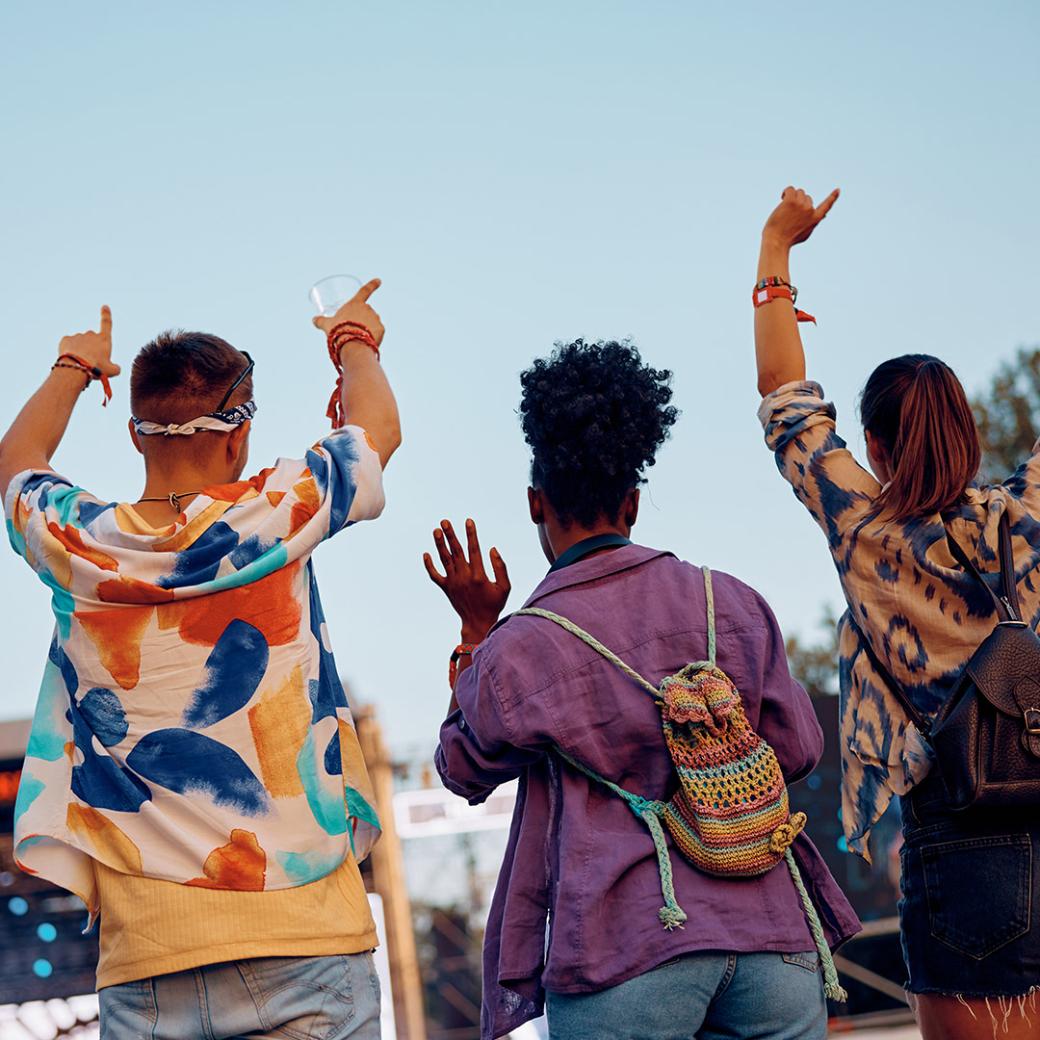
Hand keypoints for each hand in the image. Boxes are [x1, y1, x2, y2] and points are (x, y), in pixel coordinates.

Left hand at [58, 306, 120, 376]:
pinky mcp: (66, 339)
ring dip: (80, 351)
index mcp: (104, 340)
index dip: (106, 315)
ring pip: (79, 344)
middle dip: (91, 348)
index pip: (107, 324)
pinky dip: (70, 352)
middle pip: (92, 340)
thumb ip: (116, 368)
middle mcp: (91, 334)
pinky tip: (72, 359)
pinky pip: (68, 345)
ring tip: (80, 364)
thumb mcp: (112, 371)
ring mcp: (78, 336)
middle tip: (90, 362)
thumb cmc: (97, 369)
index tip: (104, 306)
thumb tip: (115, 368)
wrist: (77, 367)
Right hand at [312, 277, 384, 346]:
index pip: (364, 291)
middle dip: (360, 320)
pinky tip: (365, 341)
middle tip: (351, 330)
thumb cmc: (338, 331)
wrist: (352, 345)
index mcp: (355, 303)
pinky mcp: (381, 329)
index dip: (372, 285)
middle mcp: (368, 309)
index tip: (379, 280)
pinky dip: (373, 336)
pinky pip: (377, 332)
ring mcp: (376, 318)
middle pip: (365, 312)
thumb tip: (314, 319)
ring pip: (372, 322)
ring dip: (366, 328)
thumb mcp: (328, 325)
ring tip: (357, 338)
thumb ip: (321, 321)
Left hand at [424, 519, 510, 641]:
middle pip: (456, 551)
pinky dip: (429, 565)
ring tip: (436, 530)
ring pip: (444, 560)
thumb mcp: (505, 587)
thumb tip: (492, 549)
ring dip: (439, 544)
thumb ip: (500, 567)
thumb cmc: (494, 604)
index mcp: (479, 576)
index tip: (468, 521)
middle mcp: (464, 577)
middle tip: (444, 521)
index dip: (471, 534)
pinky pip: (435, 575)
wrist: (478, 622)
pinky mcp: (446, 588)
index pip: (474, 550)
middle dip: (450, 535)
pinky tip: (426, 553)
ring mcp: (453, 583)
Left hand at [761, 187, 839, 249]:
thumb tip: (824, 216)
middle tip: (789, 214)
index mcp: (815, 218)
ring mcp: (801, 205)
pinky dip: (786, 192)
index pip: (826, 206)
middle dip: (798, 203)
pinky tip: (782, 198)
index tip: (838, 190)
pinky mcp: (791, 201)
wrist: (777, 242)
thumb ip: (814, 222)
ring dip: (792, 198)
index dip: (833, 197)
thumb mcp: (805, 233)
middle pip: (806, 197)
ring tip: (784, 210)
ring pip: (799, 192)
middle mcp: (810, 210)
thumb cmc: (789, 239)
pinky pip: (790, 189)